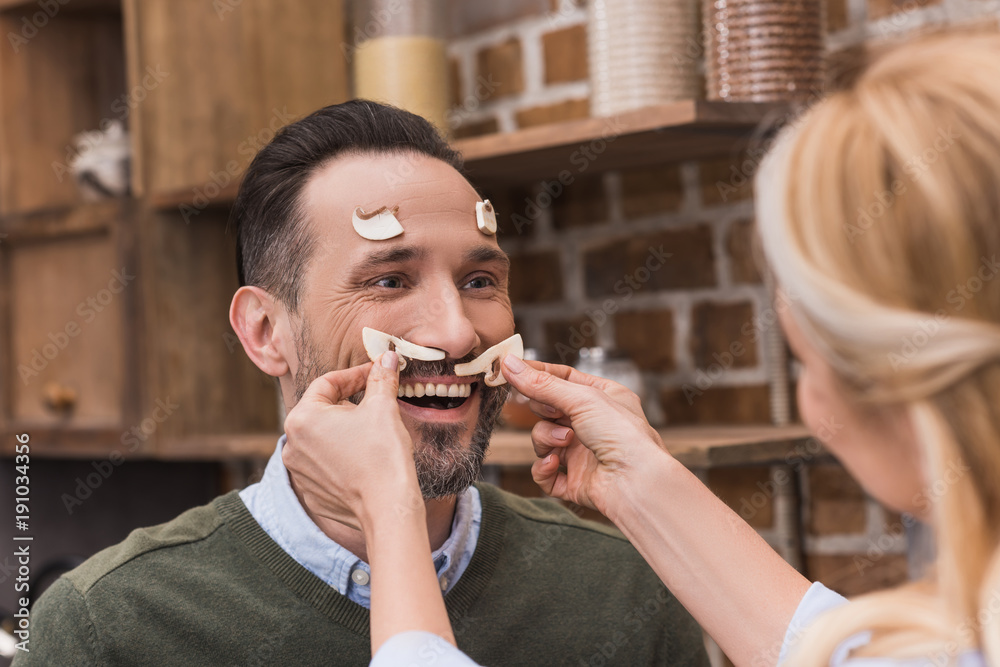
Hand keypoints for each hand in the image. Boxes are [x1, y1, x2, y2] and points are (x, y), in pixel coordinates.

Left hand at [282, 351, 421, 531]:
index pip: (327, 383)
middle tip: (377, 401)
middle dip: (349, 403)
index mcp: (302, 418)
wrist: (387, 508)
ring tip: (371, 432)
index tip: (376, 373)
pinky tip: (364, 459)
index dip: (355, 375)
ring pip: (322, 438)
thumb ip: (380, 378)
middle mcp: (291, 445)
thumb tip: (387, 358)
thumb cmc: (382, 456)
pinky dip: (341, 457)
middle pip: (321, 411)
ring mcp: (299, 472)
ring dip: (344, 430)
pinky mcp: (311, 492)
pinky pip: (324, 465)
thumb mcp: (383, 408)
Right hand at [500, 356, 668, 520]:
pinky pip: (544, 472)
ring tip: (565, 442)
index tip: (511, 369)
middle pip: (548, 410)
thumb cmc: (624, 435)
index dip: (538, 374)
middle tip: (551, 411)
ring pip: (543, 440)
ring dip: (547, 439)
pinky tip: (552, 464)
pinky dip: (543, 468)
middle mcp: (593, 424)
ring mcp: (582, 453)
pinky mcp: (574, 480)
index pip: (563, 378)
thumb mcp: (582, 399)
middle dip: (544, 411)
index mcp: (603, 398)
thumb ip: (542, 384)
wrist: (637, 482)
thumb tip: (509, 364)